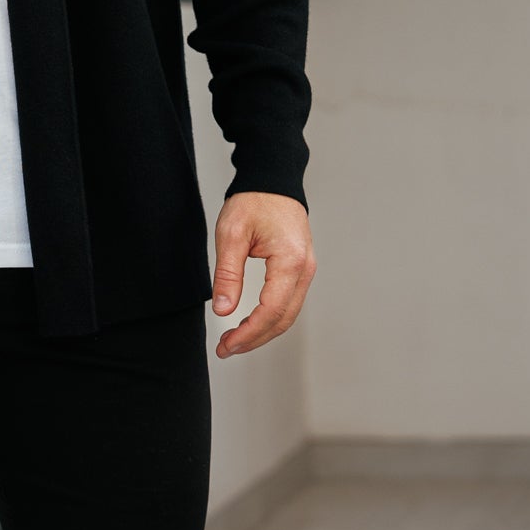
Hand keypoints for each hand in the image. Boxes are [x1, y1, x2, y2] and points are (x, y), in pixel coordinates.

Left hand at [210, 191, 314, 359]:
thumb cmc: (253, 201)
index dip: (248, 333)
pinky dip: (270, 318)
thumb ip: (227, 274)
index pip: (271, 311)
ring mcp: (306, 270)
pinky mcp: (300, 269)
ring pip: (288, 314)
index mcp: (290, 261)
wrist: (272, 181)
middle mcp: (305, 269)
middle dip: (255, 339)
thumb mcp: (231, 235)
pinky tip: (250, 322)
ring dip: (262, 331)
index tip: (227, 345)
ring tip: (235, 340)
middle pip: (283, 319)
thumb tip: (223, 309)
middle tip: (227, 349)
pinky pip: (288, 302)